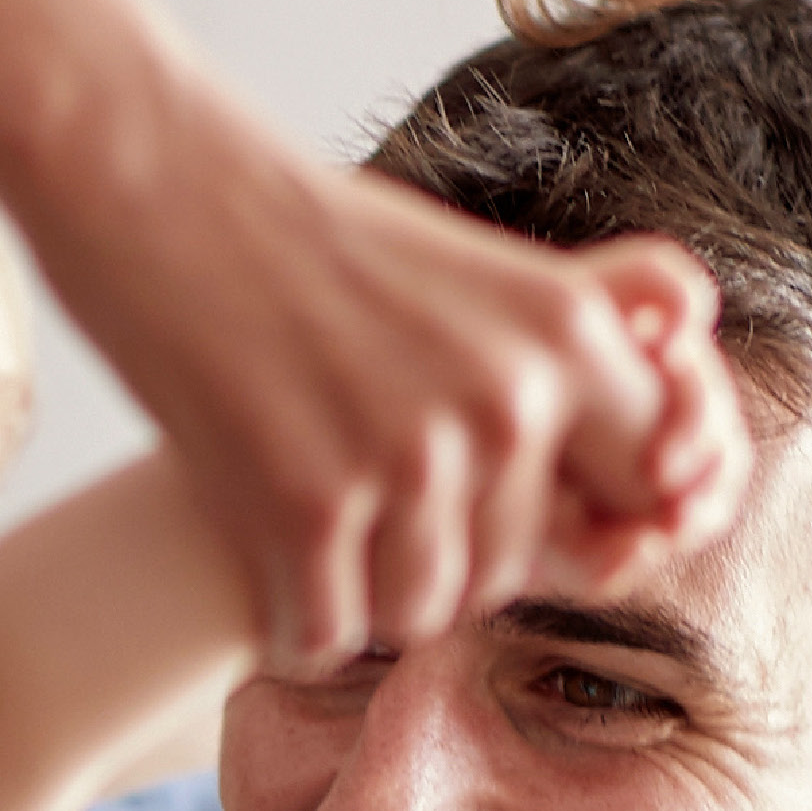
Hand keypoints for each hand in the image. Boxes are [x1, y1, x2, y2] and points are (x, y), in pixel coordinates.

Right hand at [34, 106, 751, 668]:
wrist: (154, 178)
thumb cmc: (304, 230)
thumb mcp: (474, 274)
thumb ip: (560, 365)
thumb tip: (657, 483)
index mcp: (562, 331)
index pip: (647, 486)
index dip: (593, 529)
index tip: (536, 535)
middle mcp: (504, 397)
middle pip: (510, 567)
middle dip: (443, 562)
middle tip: (369, 520)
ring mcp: (404, 456)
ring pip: (420, 611)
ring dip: (366, 598)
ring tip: (314, 547)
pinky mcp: (301, 504)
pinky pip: (326, 632)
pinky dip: (294, 625)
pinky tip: (268, 581)